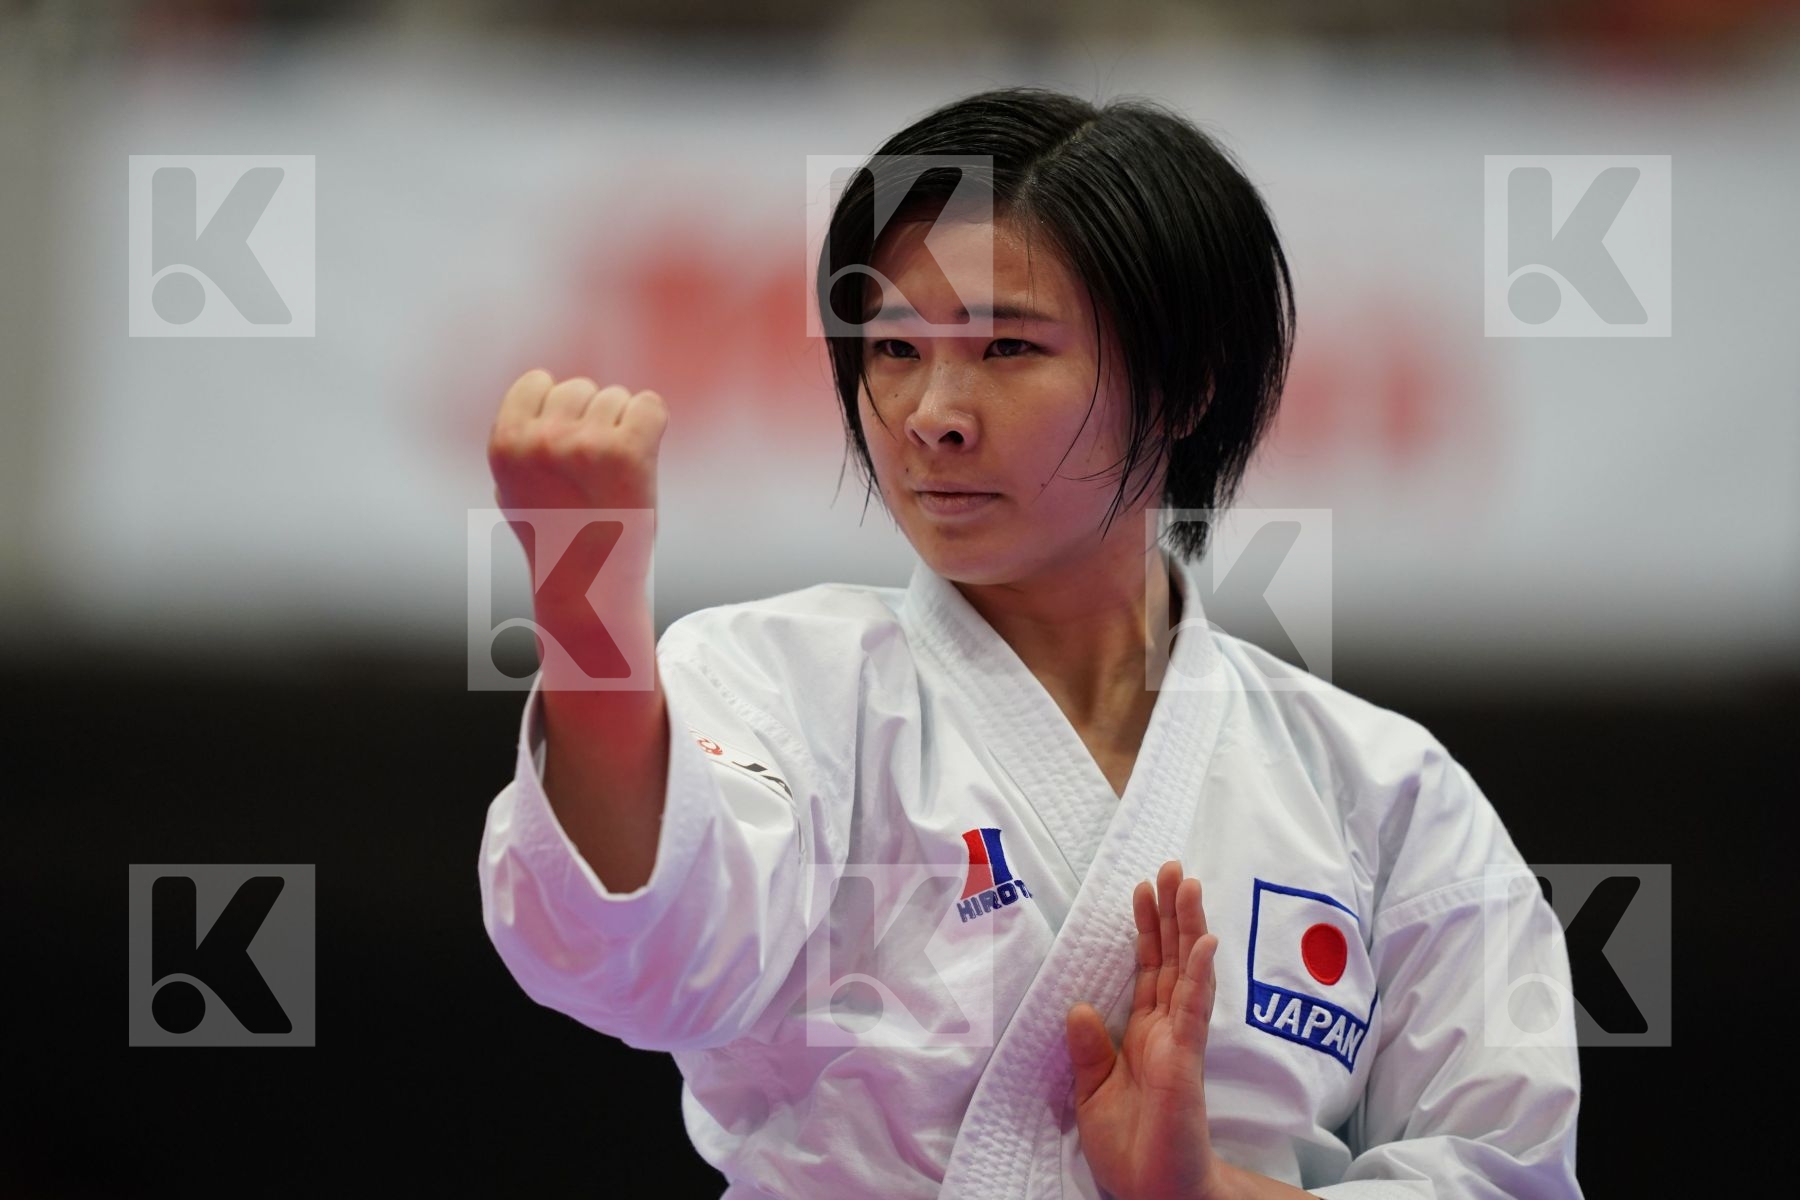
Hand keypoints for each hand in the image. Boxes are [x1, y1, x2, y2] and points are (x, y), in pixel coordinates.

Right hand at [487, 369, 667, 570]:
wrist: (591, 585)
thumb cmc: (554, 536)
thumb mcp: (512, 485)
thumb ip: (521, 437)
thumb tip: (542, 386)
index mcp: (505, 443)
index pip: (537, 382)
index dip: (557, 409)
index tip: (567, 446)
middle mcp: (542, 440)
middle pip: (580, 388)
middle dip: (591, 420)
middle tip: (594, 471)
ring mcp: (586, 444)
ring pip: (616, 397)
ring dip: (621, 429)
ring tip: (613, 476)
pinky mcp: (628, 452)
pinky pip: (650, 404)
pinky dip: (652, 426)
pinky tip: (642, 460)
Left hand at [1067, 860, 1225, 1199]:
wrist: (1154, 1192)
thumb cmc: (1129, 1149)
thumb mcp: (1092, 1094)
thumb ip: (1088, 1050)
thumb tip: (1078, 1005)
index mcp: (1143, 1036)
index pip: (1148, 970)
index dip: (1147, 930)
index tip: (1143, 889)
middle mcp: (1166, 1030)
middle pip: (1171, 959)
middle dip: (1171, 912)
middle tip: (1172, 866)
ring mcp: (1180, 1041)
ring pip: (1187, 971)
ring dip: (1189, 926)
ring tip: (1188, 883)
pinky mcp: (1186, 1059)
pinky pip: (1194, 1009)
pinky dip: (1199, 973)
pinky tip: (1204, 940)